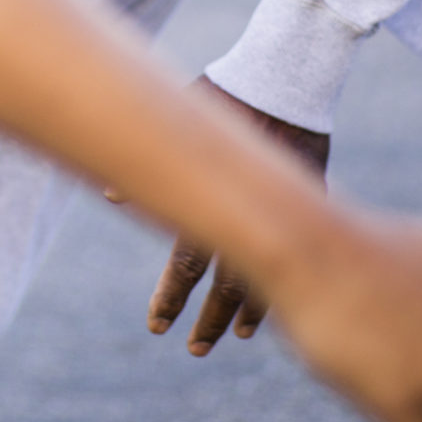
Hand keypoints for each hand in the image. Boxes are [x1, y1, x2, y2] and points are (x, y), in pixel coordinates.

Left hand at [139, 78, 329, 353]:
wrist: (285, 72)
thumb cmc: (225, 90)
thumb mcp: (182, 119)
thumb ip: (153, 161)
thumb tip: (111, 194)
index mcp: (212, 197)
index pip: (185, 264)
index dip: (170, 297)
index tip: (156, 325)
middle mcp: (248, 210)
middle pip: (224, 282)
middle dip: (208, 320)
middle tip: (194, 349)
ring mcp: (282, 207)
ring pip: (265, 274)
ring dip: (248, 308)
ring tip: (235, 337)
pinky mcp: (310, 197)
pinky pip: (297, 248)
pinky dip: (283, 273)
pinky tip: (277, 296)